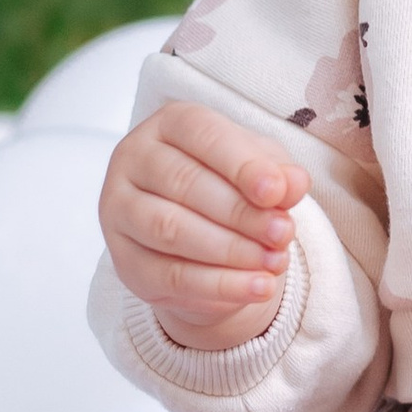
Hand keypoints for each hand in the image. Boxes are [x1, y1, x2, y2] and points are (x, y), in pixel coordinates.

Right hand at [101, 104, 307, 352]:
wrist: (197, 237)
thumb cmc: (227, 184)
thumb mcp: (259, 168)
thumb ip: (276, 171)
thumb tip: (294, 183)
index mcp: (169, 123)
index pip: (202, 135)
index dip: (241, 165)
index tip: (277, 192)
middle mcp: (134, 158)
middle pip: (184, 183)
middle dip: (240, 212)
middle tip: (283, 234)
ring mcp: (118, 209)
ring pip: (170, 230)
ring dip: (230, 250)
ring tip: (274, 261)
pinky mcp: (122, 259)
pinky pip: (168, 275)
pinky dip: (218, 285)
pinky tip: (255, 287)